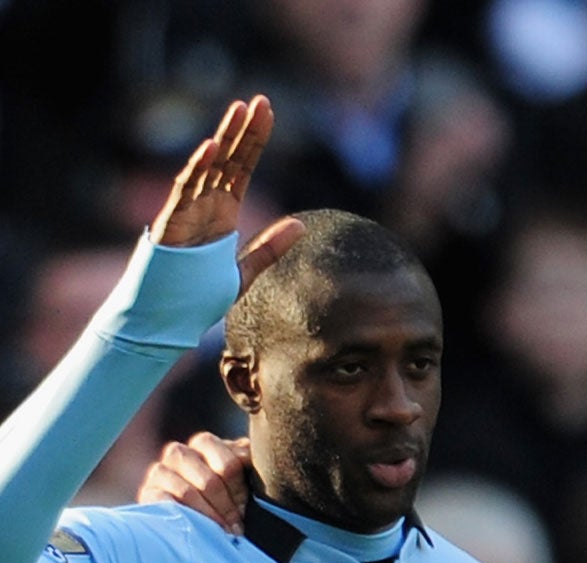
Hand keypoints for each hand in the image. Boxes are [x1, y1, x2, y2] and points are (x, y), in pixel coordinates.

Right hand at [138, 432, 251, 530]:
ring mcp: (160, 472)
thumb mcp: (246, 479)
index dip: (239, 491)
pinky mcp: (148, 493)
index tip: (246, 508)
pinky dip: (186, 518)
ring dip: (209, 517)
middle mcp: (179, 453)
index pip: (228, 465)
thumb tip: (249, 457)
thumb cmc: (231, 496)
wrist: (201, 519)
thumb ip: (248, 464)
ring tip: (223, 533)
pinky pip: (165, 504)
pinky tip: (200, 530)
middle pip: (209, 481)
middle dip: (226, 508)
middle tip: (237, 527)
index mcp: (206, 444)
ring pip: (187, 493)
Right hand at [147, 95, 301, 293]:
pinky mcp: (173, 221)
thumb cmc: (197, 295)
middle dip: (244, 130)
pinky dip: (199, 167)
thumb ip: (271, 247)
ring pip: (209, 166)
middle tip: (260, 100)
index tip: (268, 113)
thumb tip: (302, 224)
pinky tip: (212, 146)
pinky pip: (186, 189)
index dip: (255, 140)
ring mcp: (188, 210)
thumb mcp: (245, 271)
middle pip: (229, 159)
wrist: (164, 317)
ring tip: (240, 109)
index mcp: (223, 211)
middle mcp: (206, 204)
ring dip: (225, 138)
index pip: (243, 167)